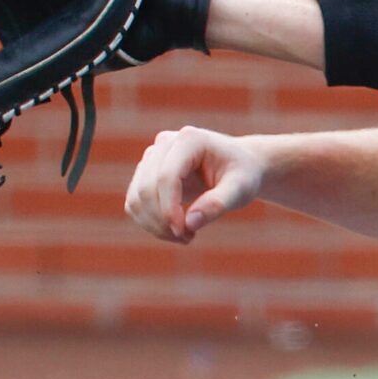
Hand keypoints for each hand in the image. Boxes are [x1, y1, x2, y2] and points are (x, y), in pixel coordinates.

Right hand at [125, 126, 265, 242]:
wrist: (239, 167)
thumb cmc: (243, 175)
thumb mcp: (241, 189)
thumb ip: (217, 204)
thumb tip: (189, 224)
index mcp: (190, 140)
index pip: (166, 176)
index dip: (169, 208)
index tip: (184, 233)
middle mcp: (165, 143)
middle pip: (147, 188)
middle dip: (163, 220)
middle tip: (188, 238)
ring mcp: (153, 157)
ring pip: (136, 197)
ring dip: (155, 225)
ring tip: (185, 236)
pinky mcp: (146, 173)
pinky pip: (135, 203)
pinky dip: (149, 222)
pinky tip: (174, 230)